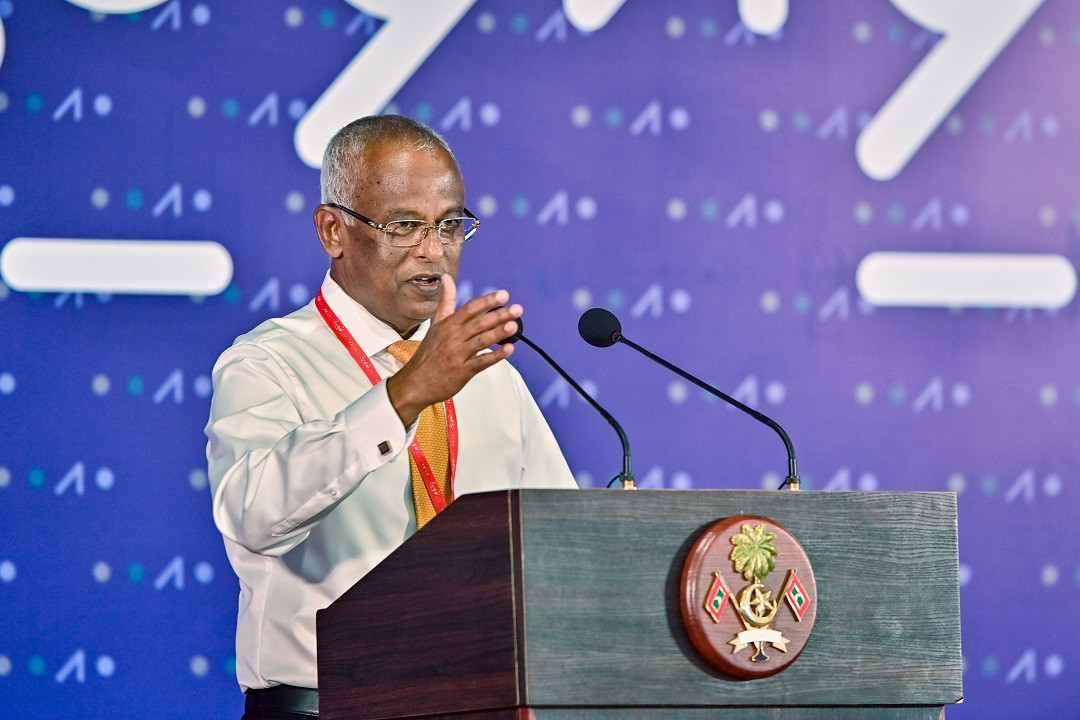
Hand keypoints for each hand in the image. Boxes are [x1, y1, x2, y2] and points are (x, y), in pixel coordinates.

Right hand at [385, 274, 521, 425]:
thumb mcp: (435, 324)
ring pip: (481, 341)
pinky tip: (509, 349)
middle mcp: (453, 338)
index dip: (487, 301)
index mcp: (448, 325)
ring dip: (498, 333)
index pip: (469, 309)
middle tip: (517, 309)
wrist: (416, 382)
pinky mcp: (462, 372)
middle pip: (478, 323)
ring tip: (514, 325)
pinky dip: (495, 356)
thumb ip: (446, 302)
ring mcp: (457, 355)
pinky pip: (481, 362)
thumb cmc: (428, 353)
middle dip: (499, 315)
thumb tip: (447, 278)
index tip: (503, 295)